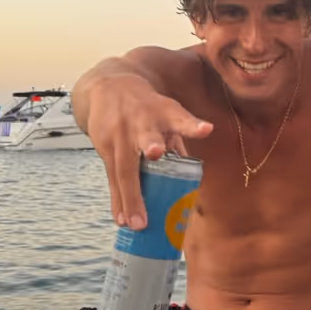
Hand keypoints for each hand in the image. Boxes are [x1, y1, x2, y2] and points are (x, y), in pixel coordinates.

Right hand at [87, 76, 212, 228]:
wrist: (109, 87)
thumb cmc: (147, 107)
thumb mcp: (167, 114)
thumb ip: (179, 141)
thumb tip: (193, 174)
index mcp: (164, 113)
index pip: (180, 118)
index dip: (192, 125)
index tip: (206, 129)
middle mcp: (141, 123)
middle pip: (146, 137)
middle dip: (151, 146)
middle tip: (157, 154)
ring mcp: (120, 135)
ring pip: (126, 168)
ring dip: (131, 196)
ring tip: (139, 222)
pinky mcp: (104, 147)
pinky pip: (112, 179)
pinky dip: (118, 200)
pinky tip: (122, 219)